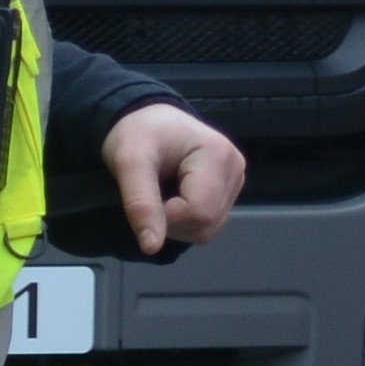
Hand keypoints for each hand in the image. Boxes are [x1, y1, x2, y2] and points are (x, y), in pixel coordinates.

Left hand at [101, 102, 246, 256]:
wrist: (145, 118)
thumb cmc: (137, 133)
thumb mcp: (129, 163)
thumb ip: (141, 204)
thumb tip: (152, 247)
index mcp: (219, 156)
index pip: (199, 214)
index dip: (167, 216)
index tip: (150, 193)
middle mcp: (235, 169)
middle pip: (207, 225)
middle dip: (172, 220)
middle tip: (154, 192)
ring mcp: (235, 181)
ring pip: (208, 229)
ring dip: (178, 221)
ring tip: (164, 190)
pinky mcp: (228, 191)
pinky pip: (207, 224)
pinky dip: (185, 218)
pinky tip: (175, 195)